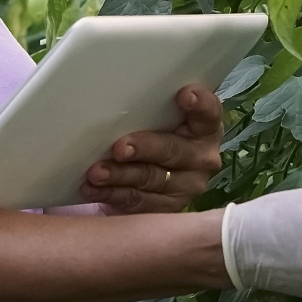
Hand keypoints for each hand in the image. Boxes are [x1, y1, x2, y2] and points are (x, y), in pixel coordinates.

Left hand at [80, 86, 224, 214]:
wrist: (149, 177)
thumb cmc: (152, 134)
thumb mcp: (157, 119)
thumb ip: (151, 109)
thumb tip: (113, 93)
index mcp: (205, 128)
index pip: (209, 113)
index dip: (200, 104)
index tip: (184, 94)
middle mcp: (202, 158)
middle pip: (174, 151)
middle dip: (145, 148)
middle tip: (119, 148)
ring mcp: (187, 186)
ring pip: (151, 179)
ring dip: (120, 175)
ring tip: (96, 172)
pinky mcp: (167, 208)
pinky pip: (138, 201)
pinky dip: (112, 194)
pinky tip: (93, 189)